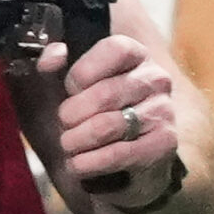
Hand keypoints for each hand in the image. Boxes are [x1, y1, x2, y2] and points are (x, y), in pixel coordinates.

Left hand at [38, 34, 179, 199]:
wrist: (125, 151)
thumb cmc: (95, 109)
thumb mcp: (72, 80)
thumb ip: (57, 61)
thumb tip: (50, 60)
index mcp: (135, 55)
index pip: (115, 49)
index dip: (82, 72)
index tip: (70, 89)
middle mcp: (155, 79)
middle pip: (105, 94)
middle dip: (71, 114)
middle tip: (63, 124)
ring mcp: (163, 111)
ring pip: (108, 126)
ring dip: (76, 140)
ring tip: (69, 145)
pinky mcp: (164, 143)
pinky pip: (119, 154)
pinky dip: (90, 163)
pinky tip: (79, 164)